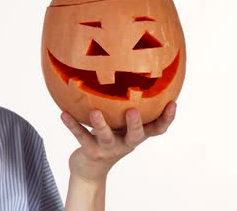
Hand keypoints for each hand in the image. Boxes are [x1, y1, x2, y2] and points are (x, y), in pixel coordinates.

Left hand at [61, 102, 176, 182]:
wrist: (90, 168)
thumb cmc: (108, 137)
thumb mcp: (119, 123)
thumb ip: (124, 105)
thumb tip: (124, 68)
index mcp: (135, 134)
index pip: (157, 129)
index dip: (167, 118)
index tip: (173, 103)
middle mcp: (125, 142)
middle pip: (136, 135)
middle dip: (135, 124)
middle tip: (133, 111)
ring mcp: (108, 149)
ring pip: (106, 137)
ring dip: (101, 125)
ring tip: (94, 112)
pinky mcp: (91, 152)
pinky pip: (81, 136)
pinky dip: (72, 124)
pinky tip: (63, 114)